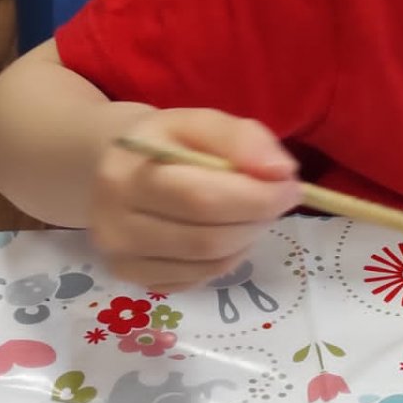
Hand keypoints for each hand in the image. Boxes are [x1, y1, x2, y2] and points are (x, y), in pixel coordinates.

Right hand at [89, 109, 299, 289]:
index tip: (290, 186)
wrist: (112, 167)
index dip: (257, 198)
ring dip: (246, 239)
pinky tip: (222, 233)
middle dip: (257, 221)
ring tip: (248, 213)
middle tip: (276, 201)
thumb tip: (280, 172)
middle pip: (208, 239)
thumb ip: (241, 138)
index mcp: (127, 172)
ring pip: (209, 263)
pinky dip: (225, 258)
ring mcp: (120, 256)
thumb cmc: (166, 143)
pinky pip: (198, 279)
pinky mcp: (132, 278)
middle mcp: (114, 221)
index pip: (202, 199)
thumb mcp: (200, 122)